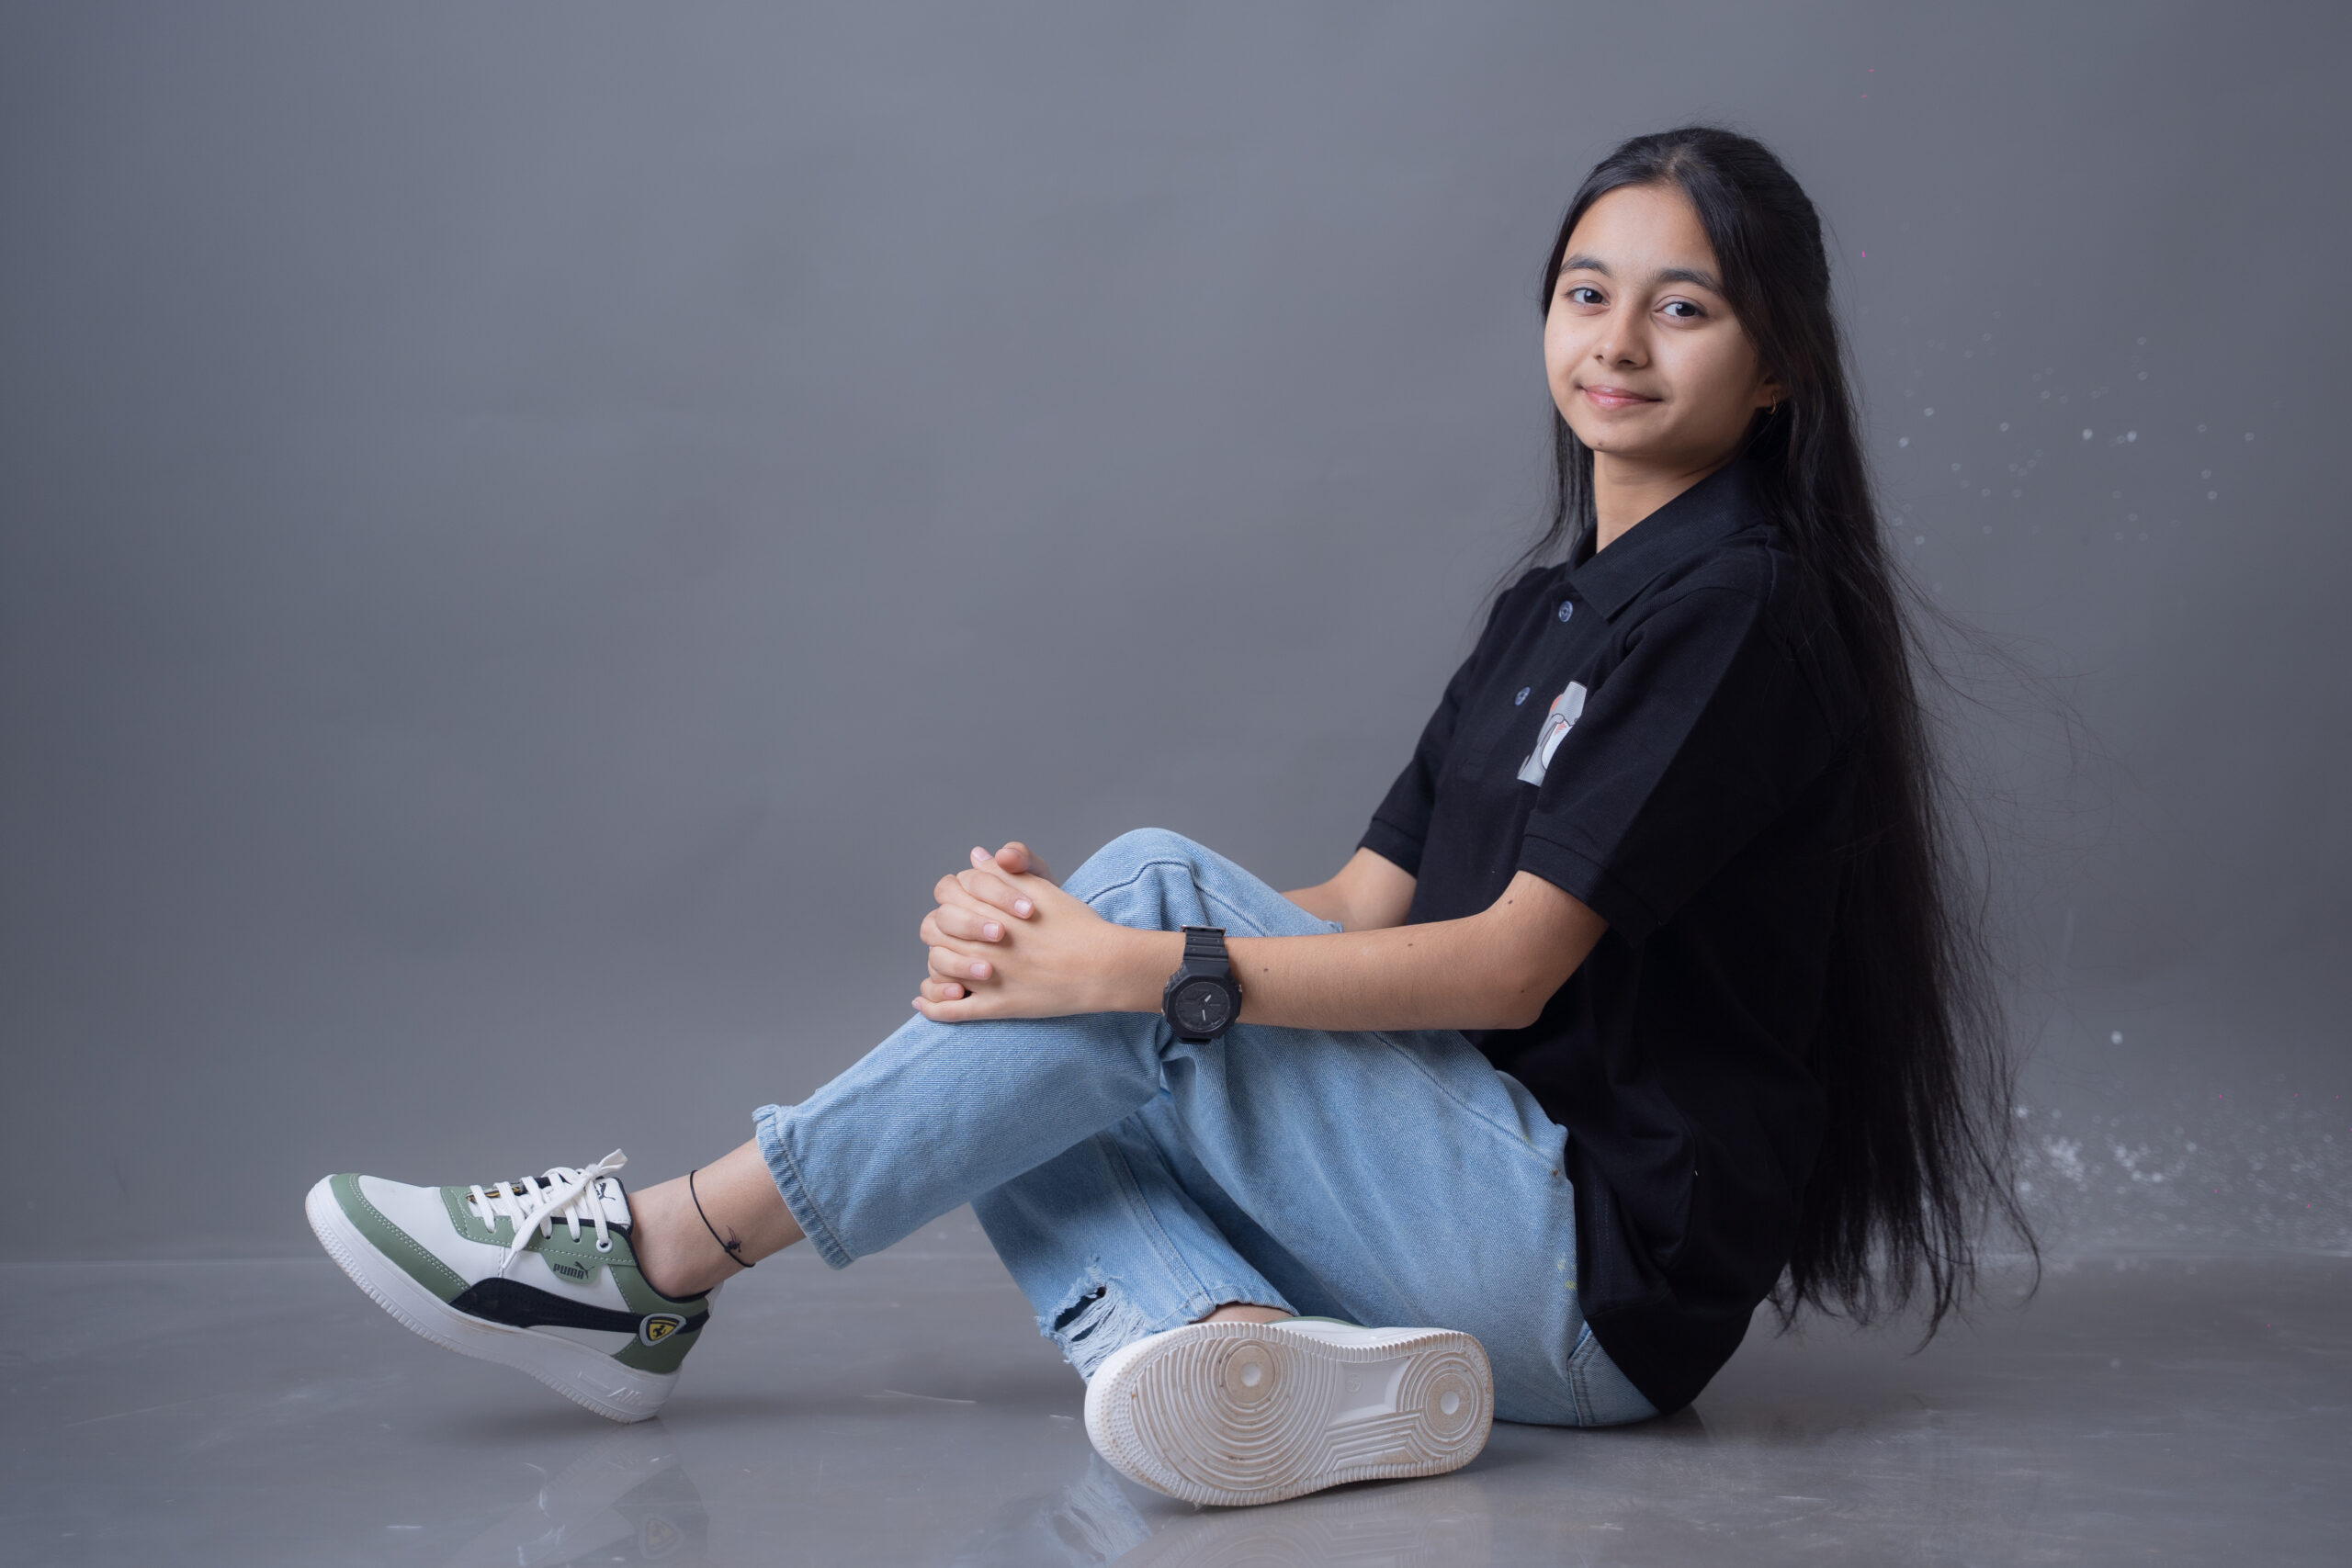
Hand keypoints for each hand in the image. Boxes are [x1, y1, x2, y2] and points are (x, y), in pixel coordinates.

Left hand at [914, 845, 1135, 1020]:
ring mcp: (988, 976)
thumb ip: (1003, 873)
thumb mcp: (1041, 888)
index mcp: (992, 908)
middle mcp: (984, 941)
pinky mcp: (997, 1007)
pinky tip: (924, 1001)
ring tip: (945, 961)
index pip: (949, 893)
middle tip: (954, 931)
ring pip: (938, 966)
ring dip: (936, 962)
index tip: (967, 901)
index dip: (954, 894)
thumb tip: (975, 857)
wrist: (1104, 966)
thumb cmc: (1076, 925)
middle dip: (941, 926)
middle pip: (936, 928)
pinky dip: (932, 1006)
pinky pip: (951, 1011)